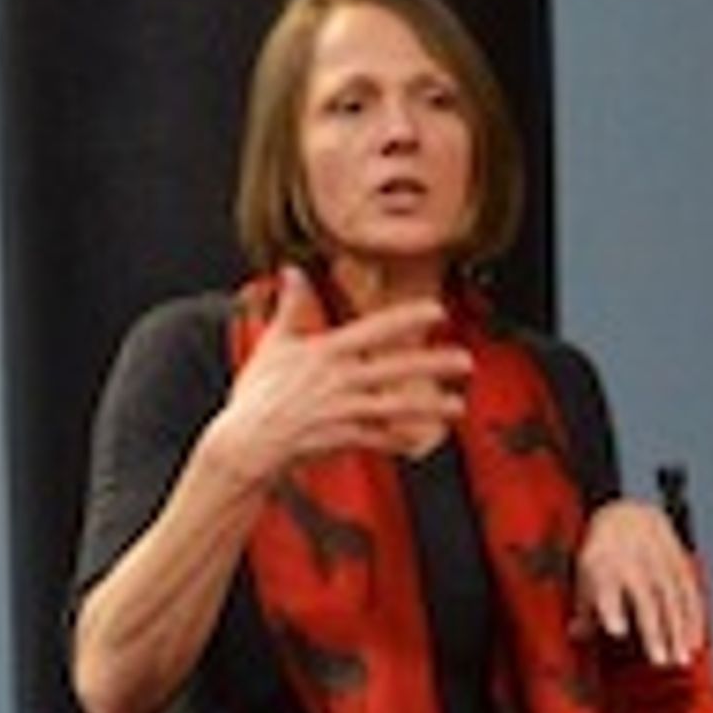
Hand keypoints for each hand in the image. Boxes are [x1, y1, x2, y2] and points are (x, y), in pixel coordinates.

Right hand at [217, 266, 471, 475]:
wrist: (246, 441)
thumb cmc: (258, 393)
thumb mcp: (273, 344)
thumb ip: (290, 307)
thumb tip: (291, 270)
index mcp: (324, 353)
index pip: (373, 330)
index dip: (406, 319)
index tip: (436, 311)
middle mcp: (338, 381)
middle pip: (394, 369)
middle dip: (432, 364)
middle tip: (466, 361)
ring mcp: (342, 411)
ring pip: (396, 408)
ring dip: (430, 407)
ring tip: (458, 406)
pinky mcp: (342, 439)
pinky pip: (379, 440)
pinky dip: (401, 441)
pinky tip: (423, 441)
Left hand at [575, 494, 706, 666]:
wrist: (631, 512)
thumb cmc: (605, 551)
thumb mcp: (586, 573)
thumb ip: (585, 608)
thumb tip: (576, 635)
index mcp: (606, 566)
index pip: (608, 588)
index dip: (612, 609)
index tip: (616, 631)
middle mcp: (635, 563)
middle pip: (647, 601)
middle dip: (655, 631)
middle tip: (659, 660)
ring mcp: (660, 563)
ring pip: (673, 600)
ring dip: (679, 632)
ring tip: (681, 658)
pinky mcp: (680, 564)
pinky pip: (690, 594)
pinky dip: (695, 619)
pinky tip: (695, 641)